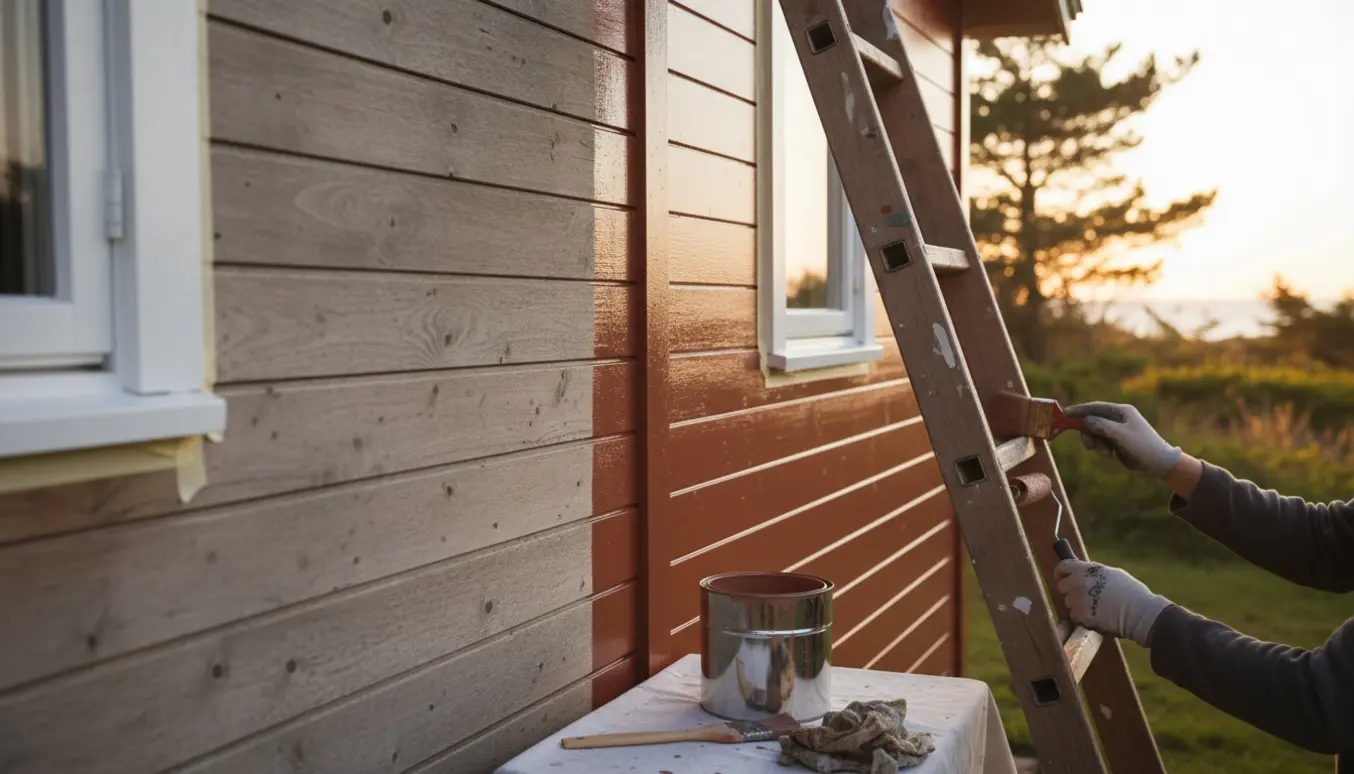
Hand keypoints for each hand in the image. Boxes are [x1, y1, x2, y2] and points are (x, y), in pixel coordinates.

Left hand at [1054, 559, 1171, 646]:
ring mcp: (1077, 600)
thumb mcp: (1111, 573)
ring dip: (1077, 605)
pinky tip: (1096, 616)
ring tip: (1095, 607)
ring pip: (1068, 602)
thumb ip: (1093, 572)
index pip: (1062, 566)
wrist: (1139, 612)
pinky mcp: (1080, 616)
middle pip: (1062, 585)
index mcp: (1086, 569)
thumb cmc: (1131, 591)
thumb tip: (1084, 573)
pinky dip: (1082, 617)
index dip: (1061, 572)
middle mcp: (1078, 582)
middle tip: (1083, 595)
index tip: (1063, 576)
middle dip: (1070, 590)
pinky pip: (1074, 616)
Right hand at [1064, 401, 1182, 477]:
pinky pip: (1101, 441)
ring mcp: (1118, 429)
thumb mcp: (1120, 434)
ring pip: (1096, 432)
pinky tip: (1109, 454)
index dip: (1080, 410)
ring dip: (1096, 443)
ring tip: (1105, 453)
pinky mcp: (1117, 440)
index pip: (1096, 407)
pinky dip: (1101, 447)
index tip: (1065, 414)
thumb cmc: (1141, 445)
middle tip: (1088, 445)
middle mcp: (1118, 418)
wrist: (1158, 462)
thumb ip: (1101, 425)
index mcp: (1121, 411)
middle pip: (1093, 420)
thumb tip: (1085, 419)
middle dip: (1089, 432)